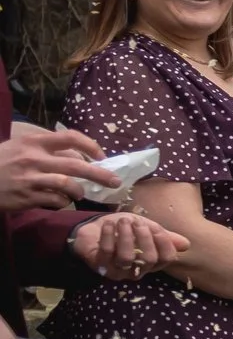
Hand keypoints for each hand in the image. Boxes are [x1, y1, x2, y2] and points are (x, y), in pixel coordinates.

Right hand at [0, 125, 118, 210]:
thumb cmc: (3, 161)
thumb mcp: (21, 147)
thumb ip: (49, 149)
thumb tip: (81, 156)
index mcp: (33, 142)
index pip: (70, 137)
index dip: (90, 145)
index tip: (101, 156)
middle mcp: (32, 158)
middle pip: (76, 164)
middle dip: (100, 174)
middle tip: (115, 182)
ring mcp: (29, 178)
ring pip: (67, 184)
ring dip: (79, 191)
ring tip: (80, 193)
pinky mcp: (26, 197)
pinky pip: (55, 200)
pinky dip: (64, 202)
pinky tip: (61, 200)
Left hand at [74, 212, 187, 280]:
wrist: (93, 230)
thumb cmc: (123, 230)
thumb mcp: (146, 229)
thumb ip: (164, 236)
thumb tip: (186, 244)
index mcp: (152, 263)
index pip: (167, 258)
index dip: (164, 242)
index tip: (155, 227)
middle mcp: (137, 271)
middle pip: (149, 259)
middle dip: (144, 237)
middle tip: (137, 222)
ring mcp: (118, 271)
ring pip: (127, 257)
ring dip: (126, 236)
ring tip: (123, 221)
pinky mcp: (100, 266)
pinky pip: (107, 251)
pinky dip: (109, 235)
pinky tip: (109, 224)